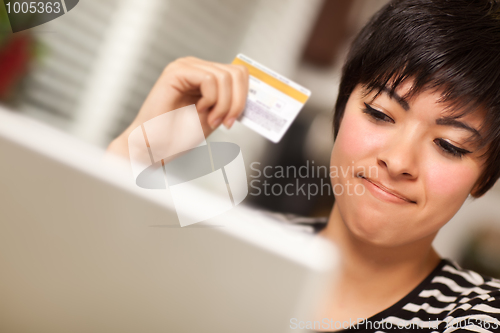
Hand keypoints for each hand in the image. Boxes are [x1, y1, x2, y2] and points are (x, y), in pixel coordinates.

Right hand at [107, 56, 248, 158]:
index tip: (235, 119)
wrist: (154, 148)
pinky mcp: (176, 72)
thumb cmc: (177, 136)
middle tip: (225, 122)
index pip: (239, 73)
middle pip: (236, 73)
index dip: (244, 96)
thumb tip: (253, 96)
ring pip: (225, 77)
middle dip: (236, 103)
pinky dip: (211, 100)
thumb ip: (230, 103)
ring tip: (209, 119)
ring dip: (223, 105)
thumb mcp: (215, 117)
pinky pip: (209, 79)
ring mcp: (185, 67)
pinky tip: (198, 110)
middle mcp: (195, 67)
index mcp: (204, 76)